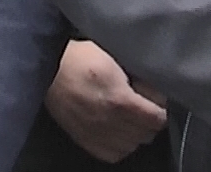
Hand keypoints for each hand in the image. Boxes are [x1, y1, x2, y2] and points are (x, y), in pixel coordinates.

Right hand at [47, 40, 166, 162]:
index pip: (157, 118)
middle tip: (146, 106)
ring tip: (132, 118)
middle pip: (147, 134)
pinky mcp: (84, 140)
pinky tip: (118, 131)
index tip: (158, 100)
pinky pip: (113, 154)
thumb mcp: (116, 57)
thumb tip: (156, 90)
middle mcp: (108, 122)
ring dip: (137, 134)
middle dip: (151, 120)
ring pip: (132, 146)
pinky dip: (120, 145)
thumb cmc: (81, 58)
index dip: (161, 108)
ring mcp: (95, 134)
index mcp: (119, 100)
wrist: (49, 69)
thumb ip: (138, 75)